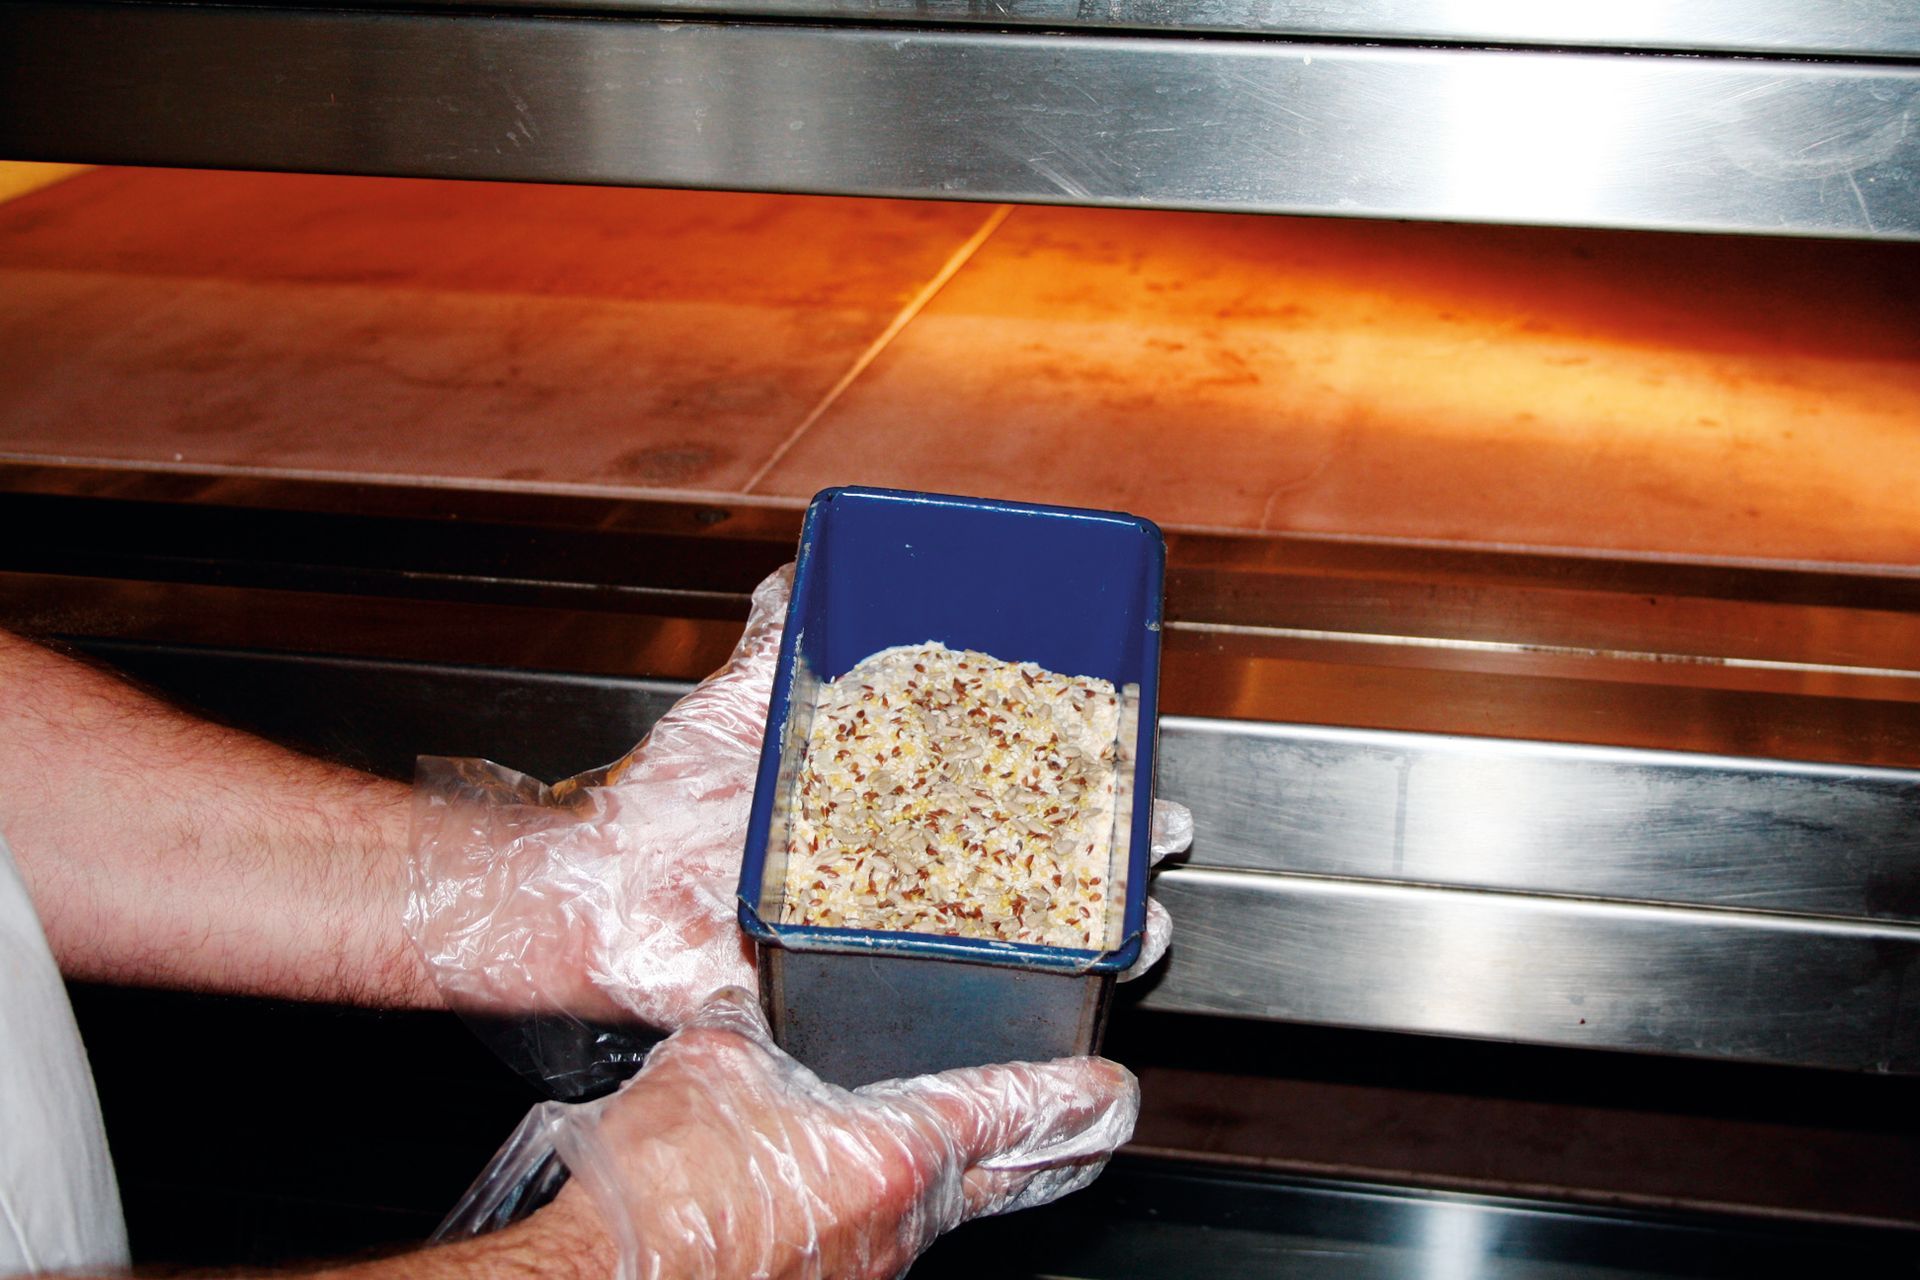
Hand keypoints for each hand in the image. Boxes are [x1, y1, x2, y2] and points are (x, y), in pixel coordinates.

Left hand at [406, 567, 1190, 1034]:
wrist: (589, 892)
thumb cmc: (657, 806)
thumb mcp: (731, 710)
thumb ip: (772, 643)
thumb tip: (799, 570)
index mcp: (889, 802)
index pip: (1005, 783)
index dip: (1077, 774)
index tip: (1135, 759)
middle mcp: (900, 872)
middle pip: (1032, 864)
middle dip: (1109, 857)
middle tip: (1155, 840)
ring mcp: (883, 937)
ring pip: (1010, 938)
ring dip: (1086, 937)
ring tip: (1138, 925)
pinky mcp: (853, 993)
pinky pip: (939, 1003)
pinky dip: (1003, 1004)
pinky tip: (1050, 1002)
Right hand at [535, 988, 1137, 1279]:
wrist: (602, 1278)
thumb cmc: (657, 1188)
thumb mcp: (711, 1065)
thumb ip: (754, 1026)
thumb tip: (755, 1002)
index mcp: (893, 1153)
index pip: (1011, 1111)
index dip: (1071, 1093)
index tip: (1113, 1084)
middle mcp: (898, 1225)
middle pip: (1006, 1182)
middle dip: (1057, 1153)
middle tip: (1096, 1128)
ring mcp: (863, 1270)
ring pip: (935, 1213)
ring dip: (954, 1177)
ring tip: (953, 1139)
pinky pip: (874, 1240)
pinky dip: (879, 1207)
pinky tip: (834, 1183)